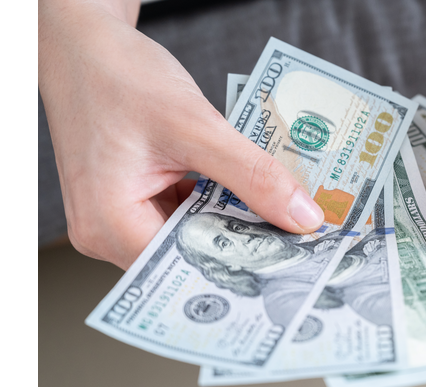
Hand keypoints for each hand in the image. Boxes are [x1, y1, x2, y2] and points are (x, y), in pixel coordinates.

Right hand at [39, 0, 323, 268]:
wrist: (85, 43)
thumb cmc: (119, 76)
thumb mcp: (196, 127)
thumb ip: (252, 176)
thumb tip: (302, 219)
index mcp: (109, 225)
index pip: (187, 268)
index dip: (244, 265)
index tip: (294, 263)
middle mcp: (107, 231)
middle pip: (190, 256)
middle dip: (243, 242)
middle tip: (298, 236)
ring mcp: (119, 215)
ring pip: (192, 234)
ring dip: (232, 218)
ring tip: (279, 210)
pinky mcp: (135, 198)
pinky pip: (184, 212)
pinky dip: (216, 200)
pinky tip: (246, 187)